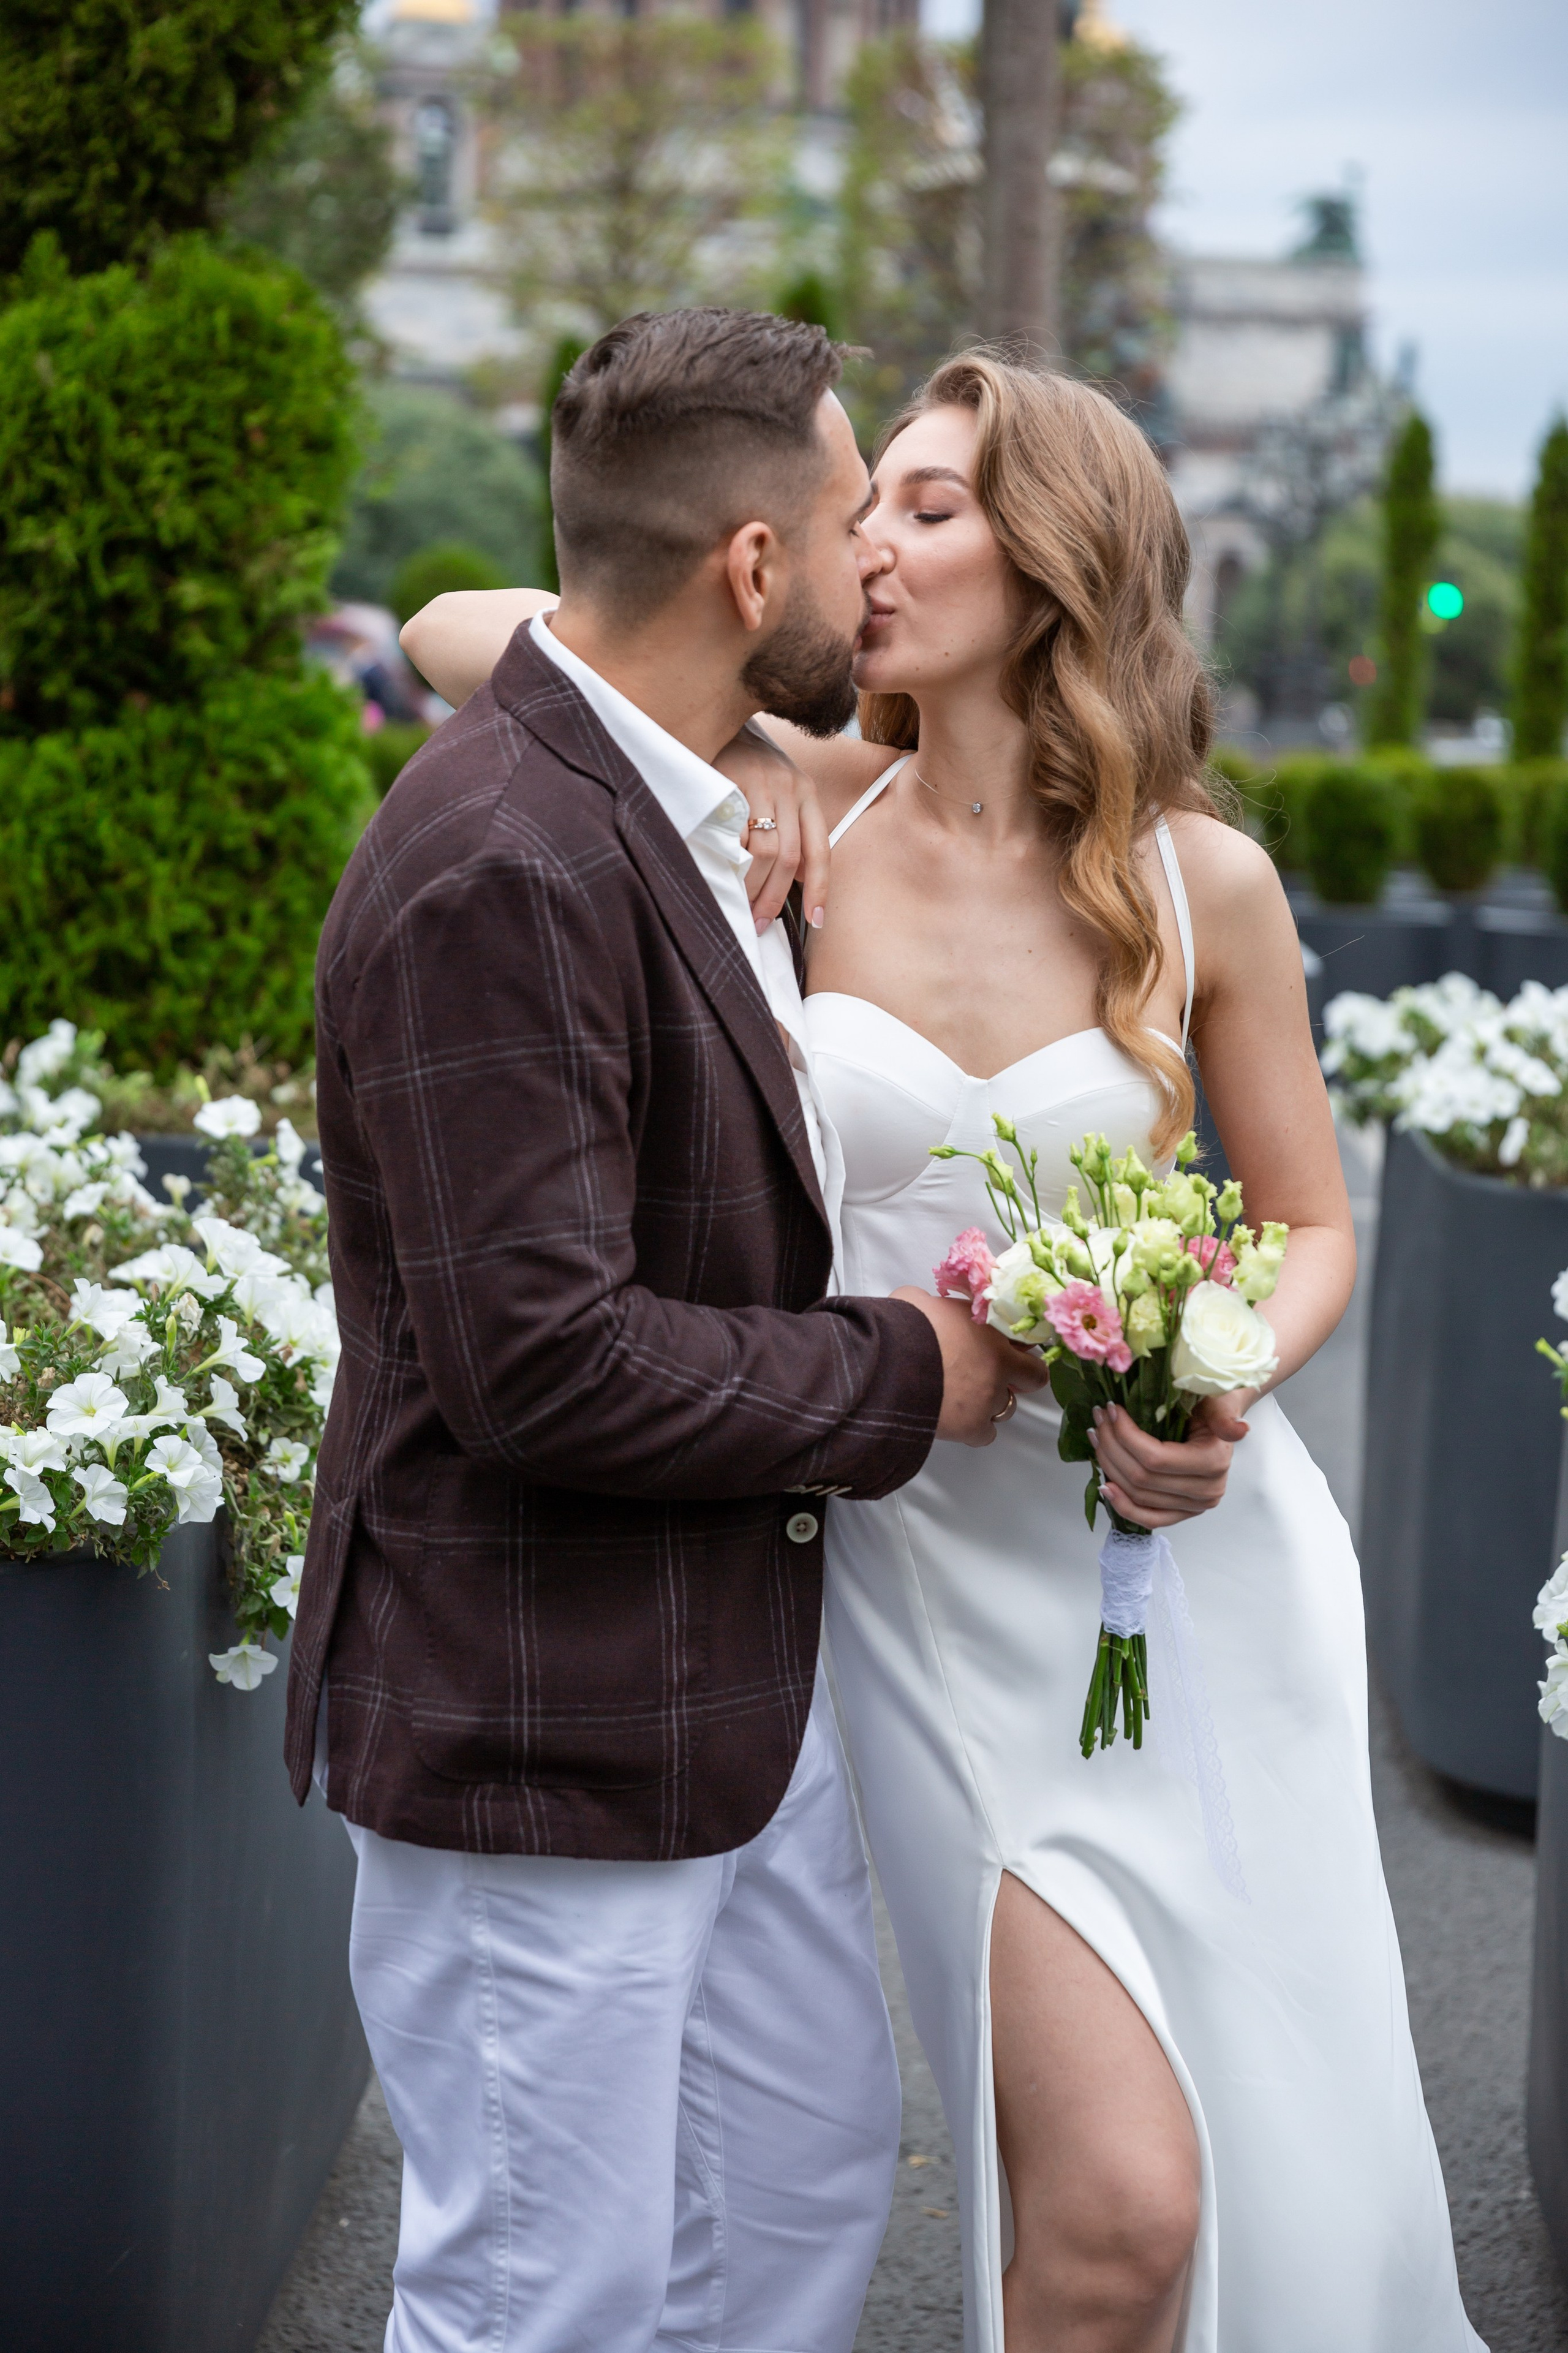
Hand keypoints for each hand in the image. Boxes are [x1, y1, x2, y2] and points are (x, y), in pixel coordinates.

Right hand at [712, 722, 829, 934]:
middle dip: (776, 897)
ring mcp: (761, 783)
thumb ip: (793, 830)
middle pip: (790, 856)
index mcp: (806, 794)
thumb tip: (801, 877)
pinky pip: (735, 833)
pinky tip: (724, 874)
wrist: (720, 722)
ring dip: (753, 886)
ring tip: (741, 906)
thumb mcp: (780, 793)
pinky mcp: (732, 779)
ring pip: (764, 849)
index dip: (820, 889)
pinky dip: (731, 860)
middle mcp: (789, 787)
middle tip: (760, 923)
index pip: (819, 850)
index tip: (815, 921)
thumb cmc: (748, 766)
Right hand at [893, 1288, 1050, 1446]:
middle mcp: (999, 1366)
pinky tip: (957, 1421)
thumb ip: (932, 1304)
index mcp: (992, 1332)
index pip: (1027, 1344)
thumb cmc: (903, 1328)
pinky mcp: (972, 1426)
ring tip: (962, 1398)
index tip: (1006, 1353)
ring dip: (990, 1403)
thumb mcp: (917, 1300)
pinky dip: (975, 1430)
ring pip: (1006, 1407)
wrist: (887, 1363)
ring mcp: (989, 1398)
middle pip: (1031, 1379)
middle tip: (991, 1377)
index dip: (1017, 1351)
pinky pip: (986, 1435)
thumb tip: (923, 1305)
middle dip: (1016, 1379)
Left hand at [1088, 1392, 1254, 1527]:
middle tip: (1098, 1420)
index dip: (1125, 1436)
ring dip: (1110, 1467)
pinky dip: (1123, 1504)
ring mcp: (1194, 1507)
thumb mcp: (1219, 1399)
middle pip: (1141, 1477)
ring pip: (1138, 1495)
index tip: (1110, 1410)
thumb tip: (1239, 1429)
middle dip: (1111, 1446)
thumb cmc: (1215, 1404)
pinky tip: (1105, 1485)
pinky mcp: (1182, 1513)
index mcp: (1214, 1462)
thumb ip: (1223, 1414)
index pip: (1155, 1458)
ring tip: (1097, 1438)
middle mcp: (1206, 1491)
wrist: (1223, 1418)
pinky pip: (1148, 1518)